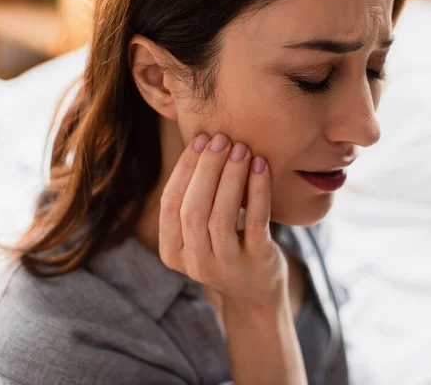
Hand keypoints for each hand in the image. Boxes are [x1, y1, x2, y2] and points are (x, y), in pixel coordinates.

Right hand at [158, 133, 288, 307]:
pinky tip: (261, 165)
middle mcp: (195, 262)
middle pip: (192, 209)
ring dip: (231, 176)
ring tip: (241, 148)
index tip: (199, 141)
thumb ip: (193, 200)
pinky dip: (257, 189)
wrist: (257, 291)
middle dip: (207, 169)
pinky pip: (255, 220)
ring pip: (221, 216)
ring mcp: (226, 265)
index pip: (169, 204)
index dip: (184, 169)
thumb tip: (202, 143)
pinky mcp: (256, 261)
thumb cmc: (226, 248)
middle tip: (222, 139)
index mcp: (173, 252)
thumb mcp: (199, 233)